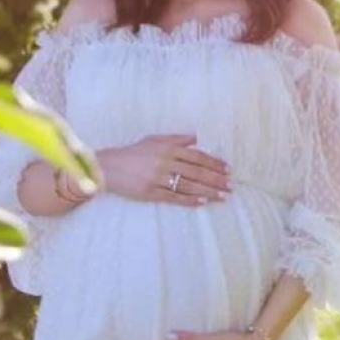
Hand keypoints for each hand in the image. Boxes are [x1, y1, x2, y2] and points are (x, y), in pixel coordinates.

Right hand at [96, 135, 232, 206]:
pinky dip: (188, 200)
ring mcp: (158, 179)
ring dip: (207, 191)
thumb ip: (177, 139)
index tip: (228, 169)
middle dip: (216, 179)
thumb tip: (197, 137)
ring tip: (222, 197)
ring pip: (188, 186)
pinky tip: (202, 202)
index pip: (197, 156)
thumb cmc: (134, 153)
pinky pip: (173, 197)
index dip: (214, 163)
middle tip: (231, 186)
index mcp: (168, 149)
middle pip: (196, 172)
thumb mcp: (155, 140)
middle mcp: (165, 163)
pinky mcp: (150, 193)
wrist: (109, 167)